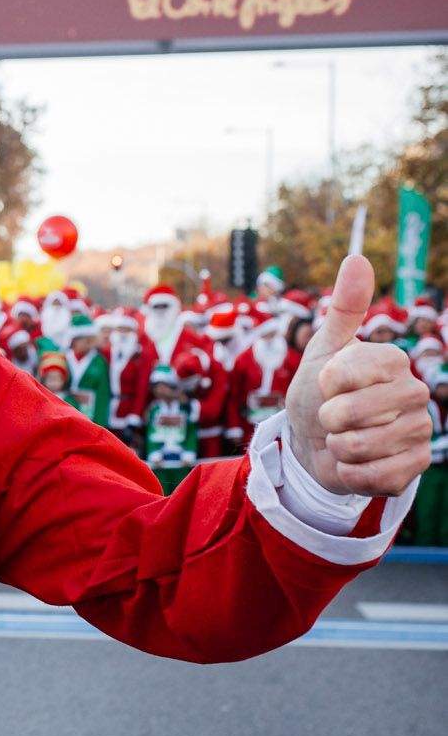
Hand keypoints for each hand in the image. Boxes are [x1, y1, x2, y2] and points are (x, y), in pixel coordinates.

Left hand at [284, 254, 432, 496]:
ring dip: (337, 448)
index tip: (327, 384)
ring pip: (360, 447)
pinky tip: (356, 463)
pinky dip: (350, 473)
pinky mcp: (415, 467)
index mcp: (394, 361)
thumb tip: (357, 258)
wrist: (316, 442)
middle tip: (334, 417)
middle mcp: (415, 393)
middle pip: (353, 414)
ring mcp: (419, 431)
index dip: (325, 384)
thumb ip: (343, 308)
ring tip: (344, 439)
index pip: (347, 374)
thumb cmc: (321, 393)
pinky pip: (371, 476)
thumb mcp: (324, 349)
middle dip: (328, 420)